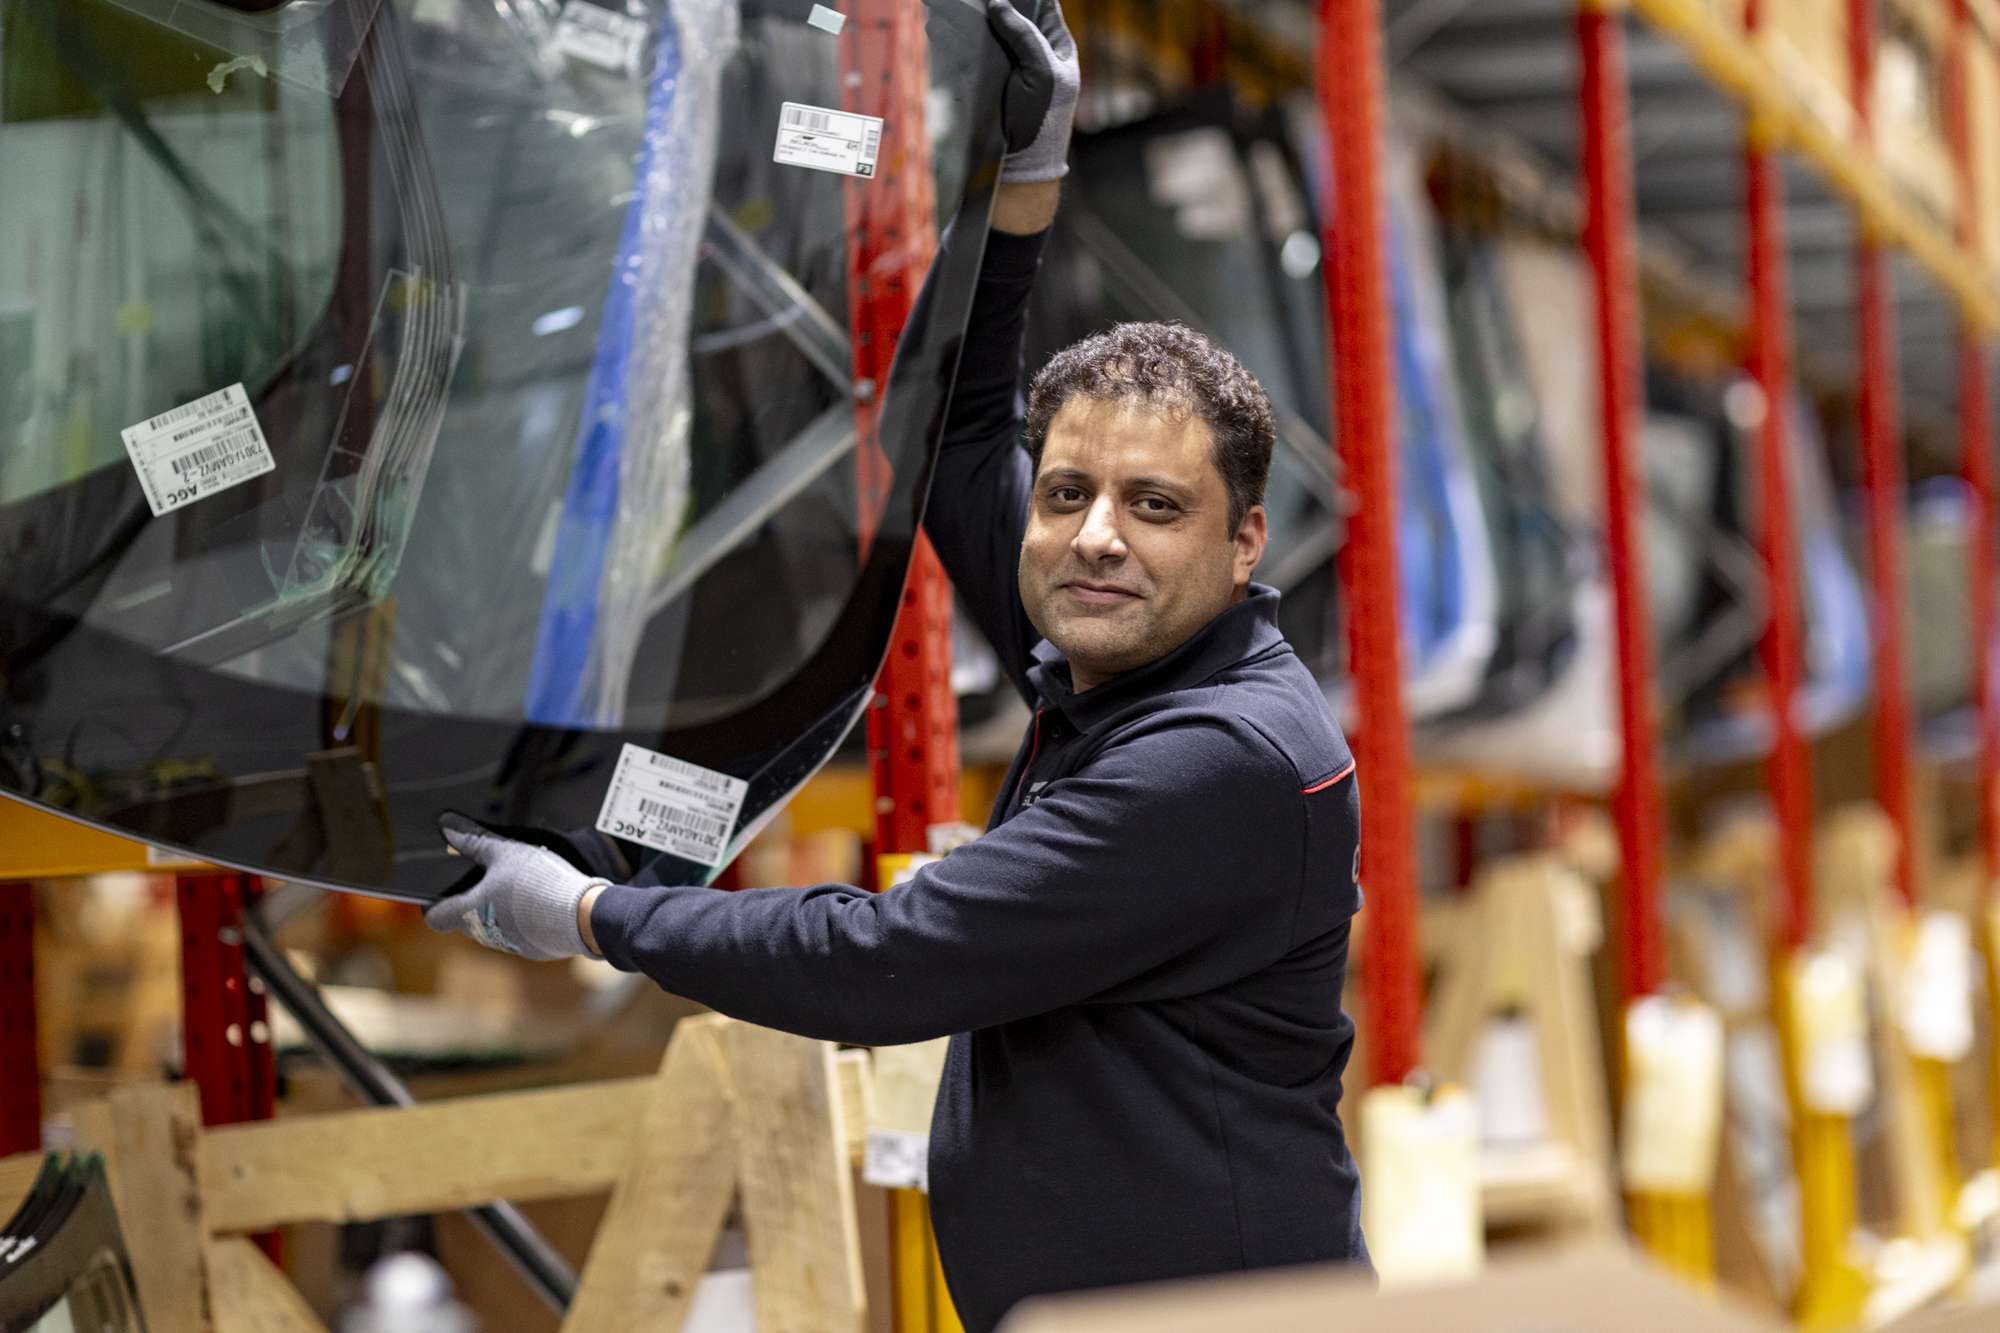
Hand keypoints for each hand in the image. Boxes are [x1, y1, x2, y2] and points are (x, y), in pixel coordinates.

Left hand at [424, 813, 608, 960]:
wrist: (581, 916)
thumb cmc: (537, 883)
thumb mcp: (505, 852)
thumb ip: (475, 840)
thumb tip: (446, 825)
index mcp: (469, 913)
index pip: (435, 917)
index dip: (433, 904)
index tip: (440, 891)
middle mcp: (485, 934)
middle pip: (465, 920)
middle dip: (471, 900)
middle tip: (487, 876)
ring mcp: (511, 945)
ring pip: (493, 926)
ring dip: (498, 909)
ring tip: (518, 886)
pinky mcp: (535, 949)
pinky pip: (520, 933)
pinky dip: (524, 919)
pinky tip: (541, 901)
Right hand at [987, 0, 1077, 183]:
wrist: (1020, 164)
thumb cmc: (1042, 119)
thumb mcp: (1041, 72)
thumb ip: (1024, 36)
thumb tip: (999, 3)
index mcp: (1058, 46)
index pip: (1046, 7)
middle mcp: (1036, 52)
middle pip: (1018, 17)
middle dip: (1002, 6)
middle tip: (982, 0)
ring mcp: (1013, 67)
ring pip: (997, 34)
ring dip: (984, 24)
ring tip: (969, 9)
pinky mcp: (992, 80)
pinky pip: (983, 54)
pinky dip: (973, 43)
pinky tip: (961, 32)